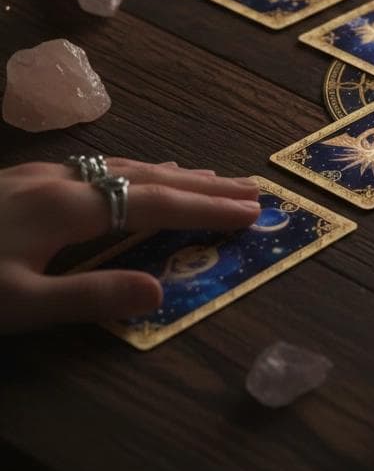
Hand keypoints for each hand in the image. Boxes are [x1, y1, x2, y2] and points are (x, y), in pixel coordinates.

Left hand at [0, 158, 260, 333]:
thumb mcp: (15, 302)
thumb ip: (87, 296)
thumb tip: (158, 294)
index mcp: (68, 207)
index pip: (156, 205)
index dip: (206, 208)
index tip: (252, 212)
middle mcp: (63, 180)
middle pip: (148, 178)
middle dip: (204, 185)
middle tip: (252, 188)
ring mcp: (41, 174)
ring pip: (123, 167)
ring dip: (173, 175)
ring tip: (211, 178)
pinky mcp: (21, 178)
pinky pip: (100, 169)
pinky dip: (136, 172)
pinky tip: (135, 175)